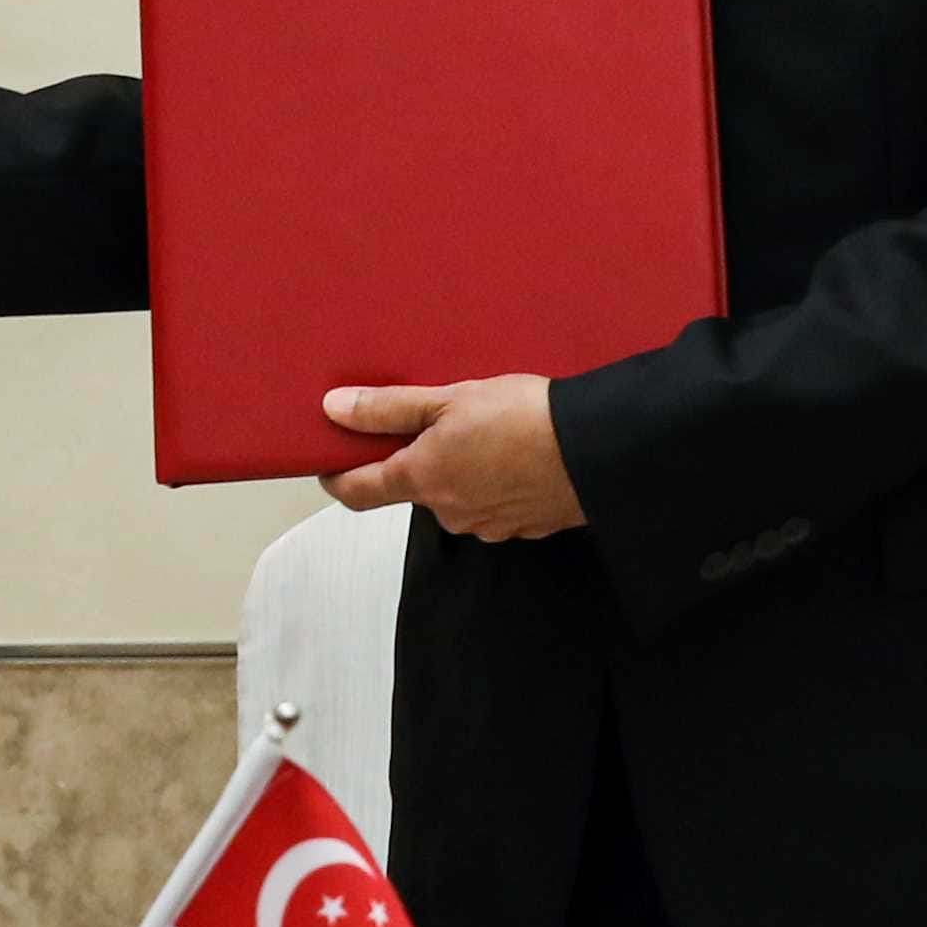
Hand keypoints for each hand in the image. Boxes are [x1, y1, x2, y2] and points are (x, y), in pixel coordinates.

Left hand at [320, 375, 579, 539]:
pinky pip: (494, 503)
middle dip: (419, 458)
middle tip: (438, 418)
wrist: (598, 450)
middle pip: (414, 488)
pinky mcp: (523, 527)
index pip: (358, 492)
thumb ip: (389, 408)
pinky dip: (496, 482)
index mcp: (422, 480)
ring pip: (457, 495)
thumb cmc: (523, 419)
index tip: (328, 461)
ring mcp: (487, 524)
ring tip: (488, 430)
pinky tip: (516, 454)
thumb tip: (334, 410)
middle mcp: (448, 512)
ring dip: (461, 469)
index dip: (336, 477)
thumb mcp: (449, 399)